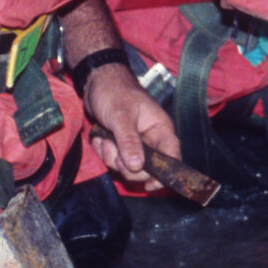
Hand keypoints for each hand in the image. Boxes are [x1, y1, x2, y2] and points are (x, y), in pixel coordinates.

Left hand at [83, 61, 181, 192]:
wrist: (96, 81)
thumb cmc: (114, 92)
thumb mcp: (121, 116)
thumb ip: (129, 141)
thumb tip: (137, 166)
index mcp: (160, 129)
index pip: (171, 156)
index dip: (164, 174)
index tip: (150, 186)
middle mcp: (150, 139)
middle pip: (146, 168)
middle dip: (126, 164)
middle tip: (113, 151)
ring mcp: (134, 143)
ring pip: (126, 165)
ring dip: (111, 156)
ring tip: (104, 138)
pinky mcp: (120, 144)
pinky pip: (113, 159)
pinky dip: (104, 151)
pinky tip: (100, 137)